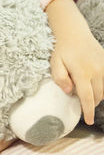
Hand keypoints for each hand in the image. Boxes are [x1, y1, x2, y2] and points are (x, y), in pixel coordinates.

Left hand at [46, 0, 103, 124]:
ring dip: (96, 96)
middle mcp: (96, 70)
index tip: (89, 121)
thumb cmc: (61, 50)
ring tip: (85, 94)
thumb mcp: (55, 63)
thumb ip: (60, 78)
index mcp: (82, 72)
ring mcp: (103, 66)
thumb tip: (69, 92)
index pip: (87, 97)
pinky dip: (100, 87)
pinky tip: (91, 85)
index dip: (88, 111)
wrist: (74, 33)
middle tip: (81, 104)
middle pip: (98, 96)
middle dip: (91, 104)